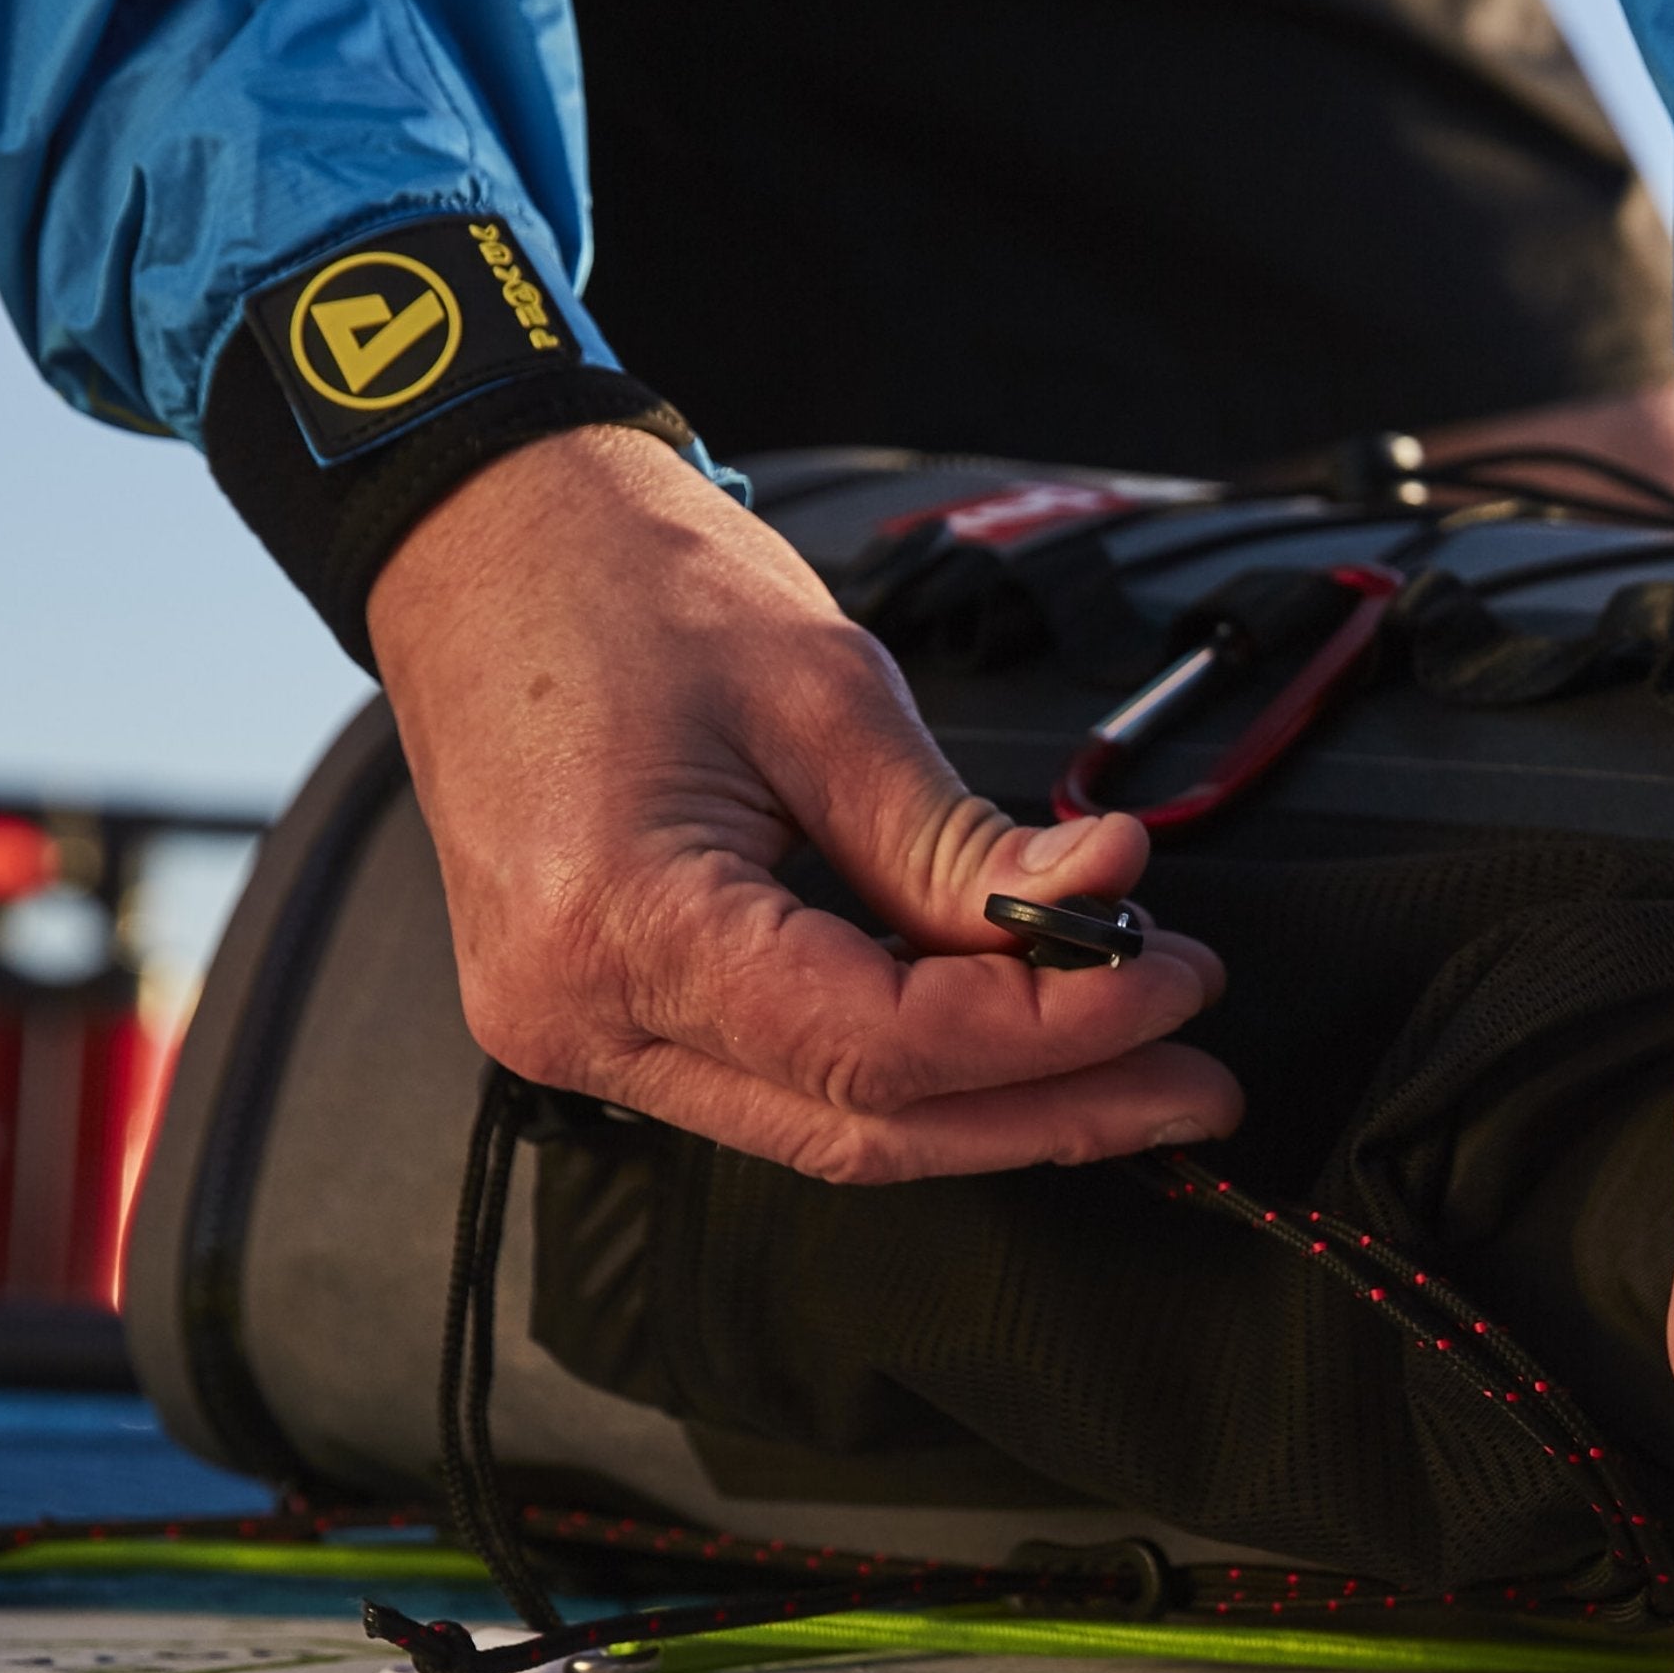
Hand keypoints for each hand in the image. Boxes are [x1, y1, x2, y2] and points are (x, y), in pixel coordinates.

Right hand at [369, 425, 1242, 1179]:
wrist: (480, 540)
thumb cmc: (611, 581)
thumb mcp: (820, 692)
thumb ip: (959, 838)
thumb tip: (1103, 906)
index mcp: (619, 923)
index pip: (881, 1046)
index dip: (1052, 1031)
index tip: (1168, 980)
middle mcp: (579, 1015)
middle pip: (862, 1128)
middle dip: (1051, 1110)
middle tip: (1193, 1077)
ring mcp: (574, 1035)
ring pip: (827, 1131)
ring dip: (994, 1106)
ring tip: (1134, 1062)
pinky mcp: (598, 1021)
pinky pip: (777, 1086)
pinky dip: (905, 1072)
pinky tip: (1010, 1041)